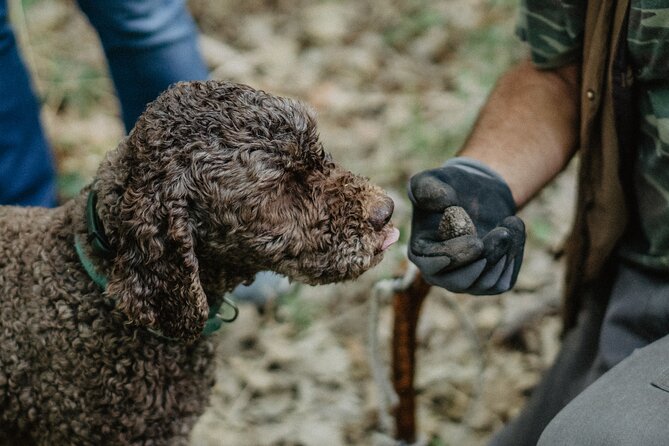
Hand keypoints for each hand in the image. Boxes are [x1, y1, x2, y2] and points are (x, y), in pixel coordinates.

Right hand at [408, 157, 524, 293]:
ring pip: (485, 282)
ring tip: (510, 222)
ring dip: (502, 254)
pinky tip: (514, 228)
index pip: (432, 267)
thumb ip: (427, 189)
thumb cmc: (448, 186)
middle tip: (500, 233)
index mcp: (421, 253)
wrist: (475, 191)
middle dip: (484, 258)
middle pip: (460, 282)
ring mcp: (466, 281)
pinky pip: (503, 281)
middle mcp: (441, 274)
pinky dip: (513, 256)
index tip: (474, 242)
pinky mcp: (489, 282)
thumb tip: (445, 203)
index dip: (453, 257)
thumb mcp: (431, 180)